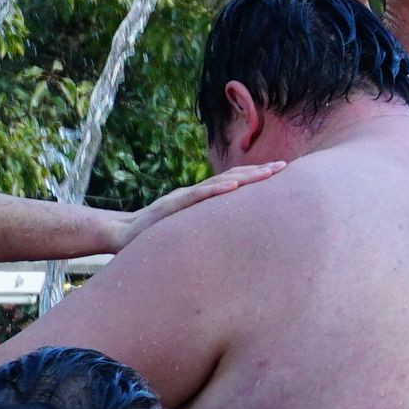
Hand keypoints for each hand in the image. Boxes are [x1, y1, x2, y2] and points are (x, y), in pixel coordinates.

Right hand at [110, 163, 283, 251]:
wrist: (122, 235)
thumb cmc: (156, 236)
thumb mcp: (189, 233)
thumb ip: (207, 230)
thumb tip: (233, 242)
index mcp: (202, 200)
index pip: (234, 185)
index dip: (256, 178)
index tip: (280, 174)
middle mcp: (196, 194)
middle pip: (232, 179)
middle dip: (259, 173)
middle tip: (286, 166)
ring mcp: (184, 198)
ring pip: (220, 183)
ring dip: (245, 177)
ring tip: (268, 172)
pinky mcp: (172, 206)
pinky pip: (198, 196)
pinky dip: (217, 190)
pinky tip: (234, 187)